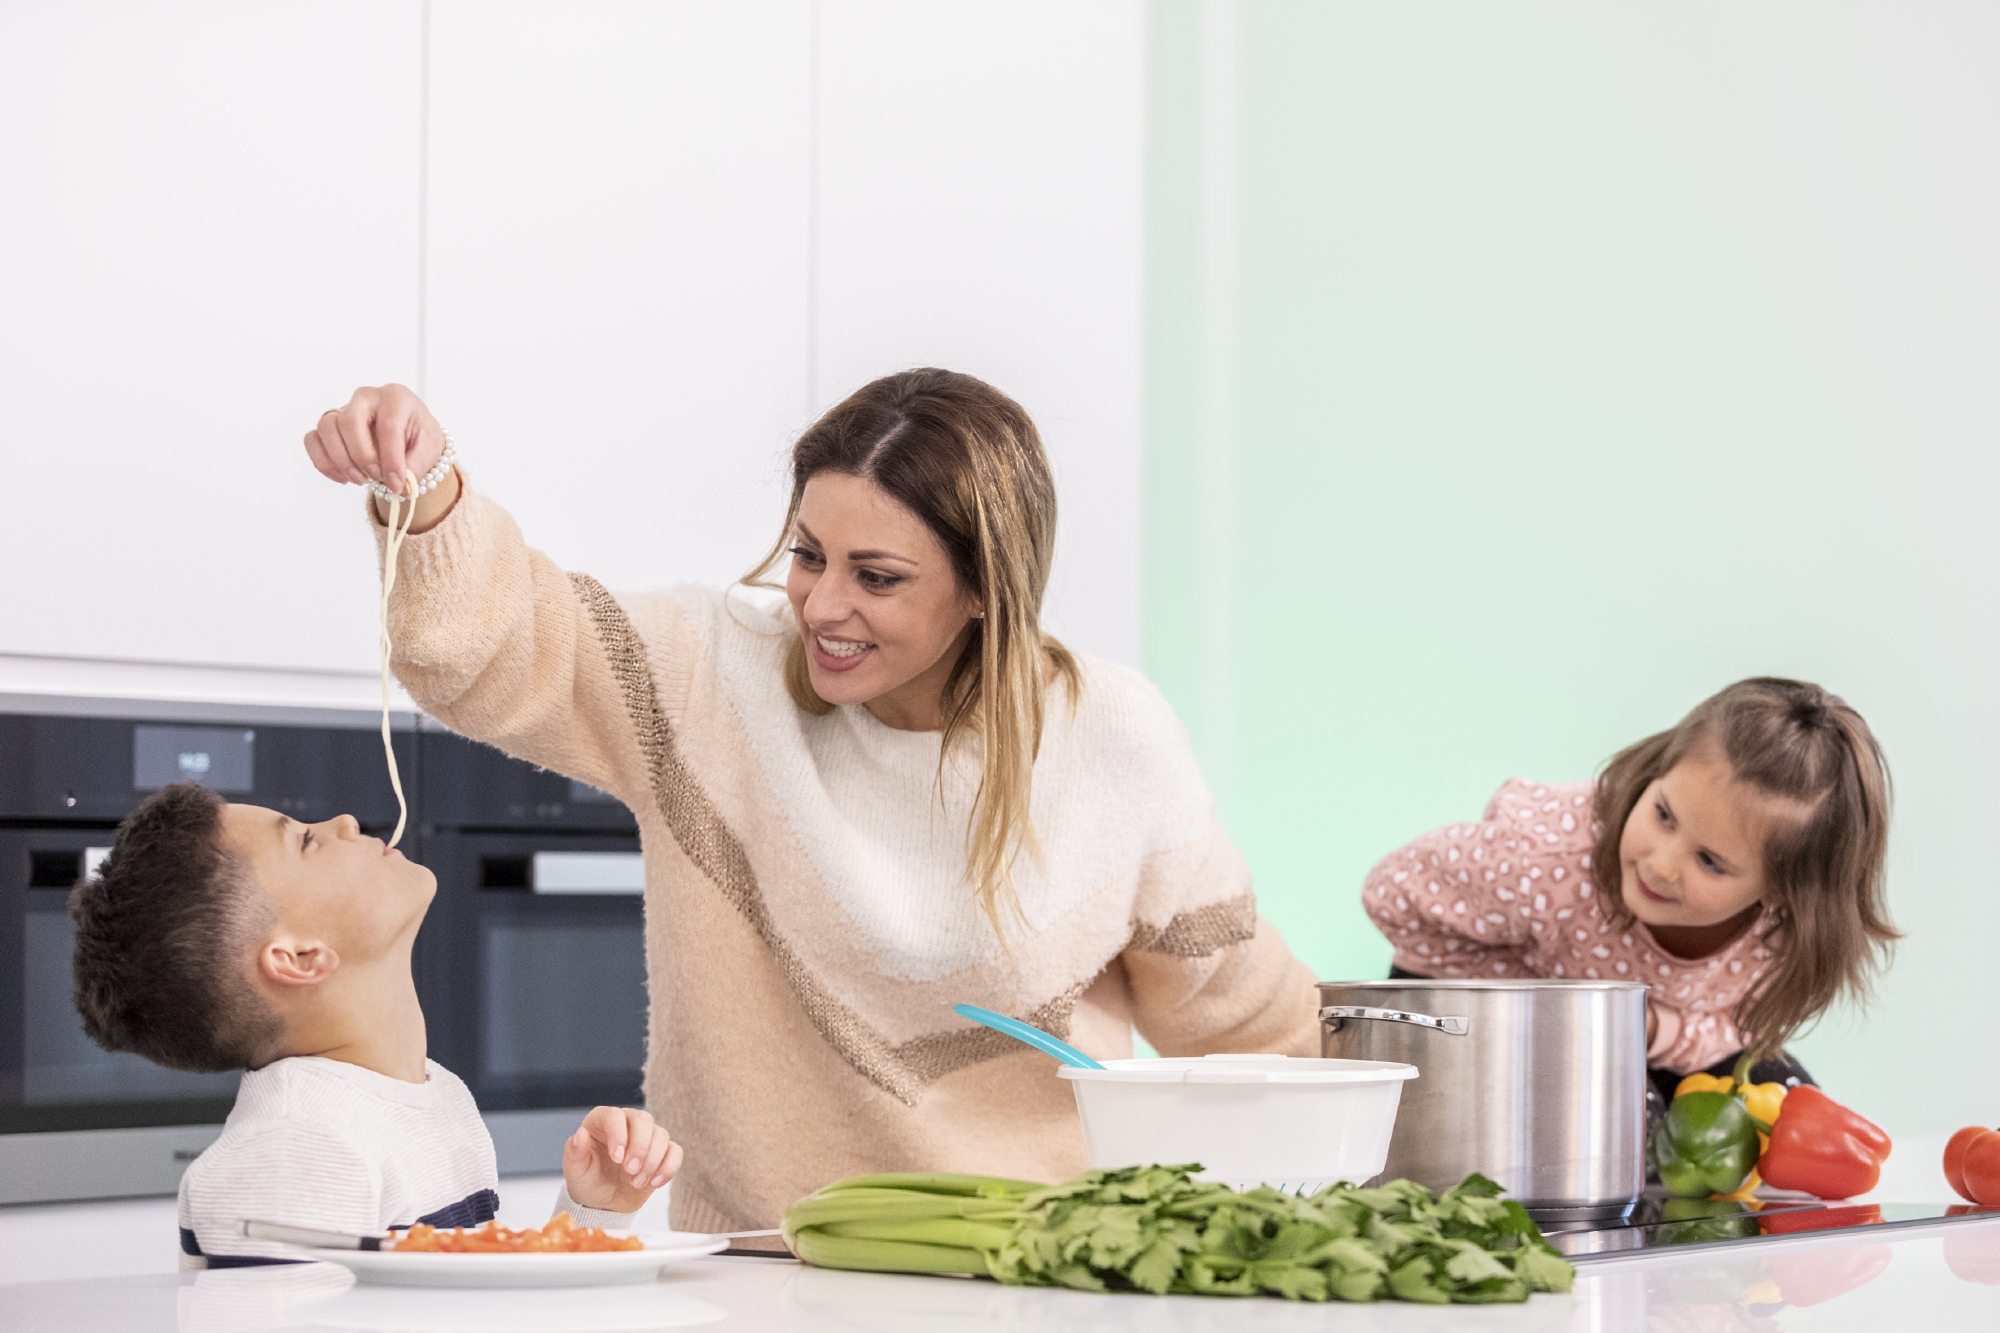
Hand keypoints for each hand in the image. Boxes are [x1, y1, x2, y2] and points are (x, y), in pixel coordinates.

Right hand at [304, 384, 443, 492]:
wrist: (408, 434)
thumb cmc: (417, 436)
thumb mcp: (429, 448)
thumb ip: (417, 466)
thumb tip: (402, 486)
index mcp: (396, 398)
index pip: (388, 425)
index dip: (391, 459)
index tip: (396, 484)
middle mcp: (366, 398)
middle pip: (350, 421)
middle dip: (362, 457)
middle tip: (377, 478)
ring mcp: (343, 409)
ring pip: (326, 427)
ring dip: (340, 460)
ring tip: (360, 480)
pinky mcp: (329, 425)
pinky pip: (313, 439)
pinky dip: (324, 462)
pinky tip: (343, 478)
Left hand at [563, 1106, 681, 1213]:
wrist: (605, 1203)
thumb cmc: (588, 1182)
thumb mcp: (576, 1171)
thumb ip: (575, 1152)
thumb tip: (580, 1134)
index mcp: (602, 1122)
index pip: (615, 1116)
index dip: (618, 1134)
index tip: (617, 1158)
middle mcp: (626, 1123)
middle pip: (643, 1119)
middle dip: (639, 1147)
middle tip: (630, 1170)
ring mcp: (646, 1136)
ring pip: (660, 1135)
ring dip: (651, 1162)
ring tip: (636, 1182)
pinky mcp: (662, 1152)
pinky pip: (675, 1151)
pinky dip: (668, 1167)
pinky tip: (655, 1183)